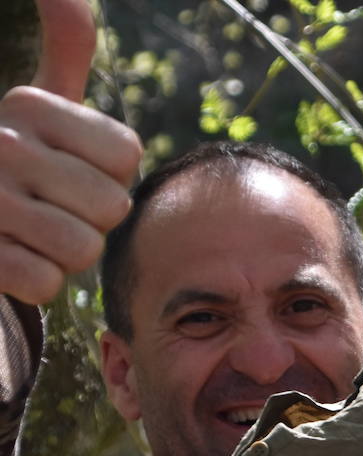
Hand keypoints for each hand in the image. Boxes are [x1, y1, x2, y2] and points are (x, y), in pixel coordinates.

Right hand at [0, 0, 141, 305]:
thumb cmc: (24, 160)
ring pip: (82, 250)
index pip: (126, 158)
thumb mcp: (47, 99)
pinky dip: (38, 282)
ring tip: (35, 232)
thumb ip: (67, 42)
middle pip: (111, 208)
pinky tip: (13, 257)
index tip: (71, 168)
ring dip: (67, 255)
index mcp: (27, 104)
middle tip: (53, 207)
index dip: (111, 177)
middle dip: (92, 219)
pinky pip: (45, 283)